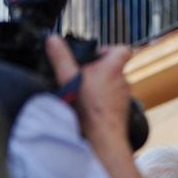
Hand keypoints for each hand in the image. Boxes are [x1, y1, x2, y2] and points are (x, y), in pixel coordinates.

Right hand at [45, 35, 131, 149]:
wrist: (104, 138)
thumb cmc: (90, 108)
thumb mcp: (70, 78)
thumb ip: (61, 58)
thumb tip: (53, 39)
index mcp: (113, 68)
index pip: (122, 49)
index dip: (109, 49)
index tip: (95, 55)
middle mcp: (123, 81)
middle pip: (114, 68)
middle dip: (98, 70)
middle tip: (81, 75)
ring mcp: (123, 98)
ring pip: (112, 86)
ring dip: (99, 87)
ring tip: (82, 94)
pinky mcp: (121, 112)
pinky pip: (111, 102)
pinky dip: (101, 102)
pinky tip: (88, 109)